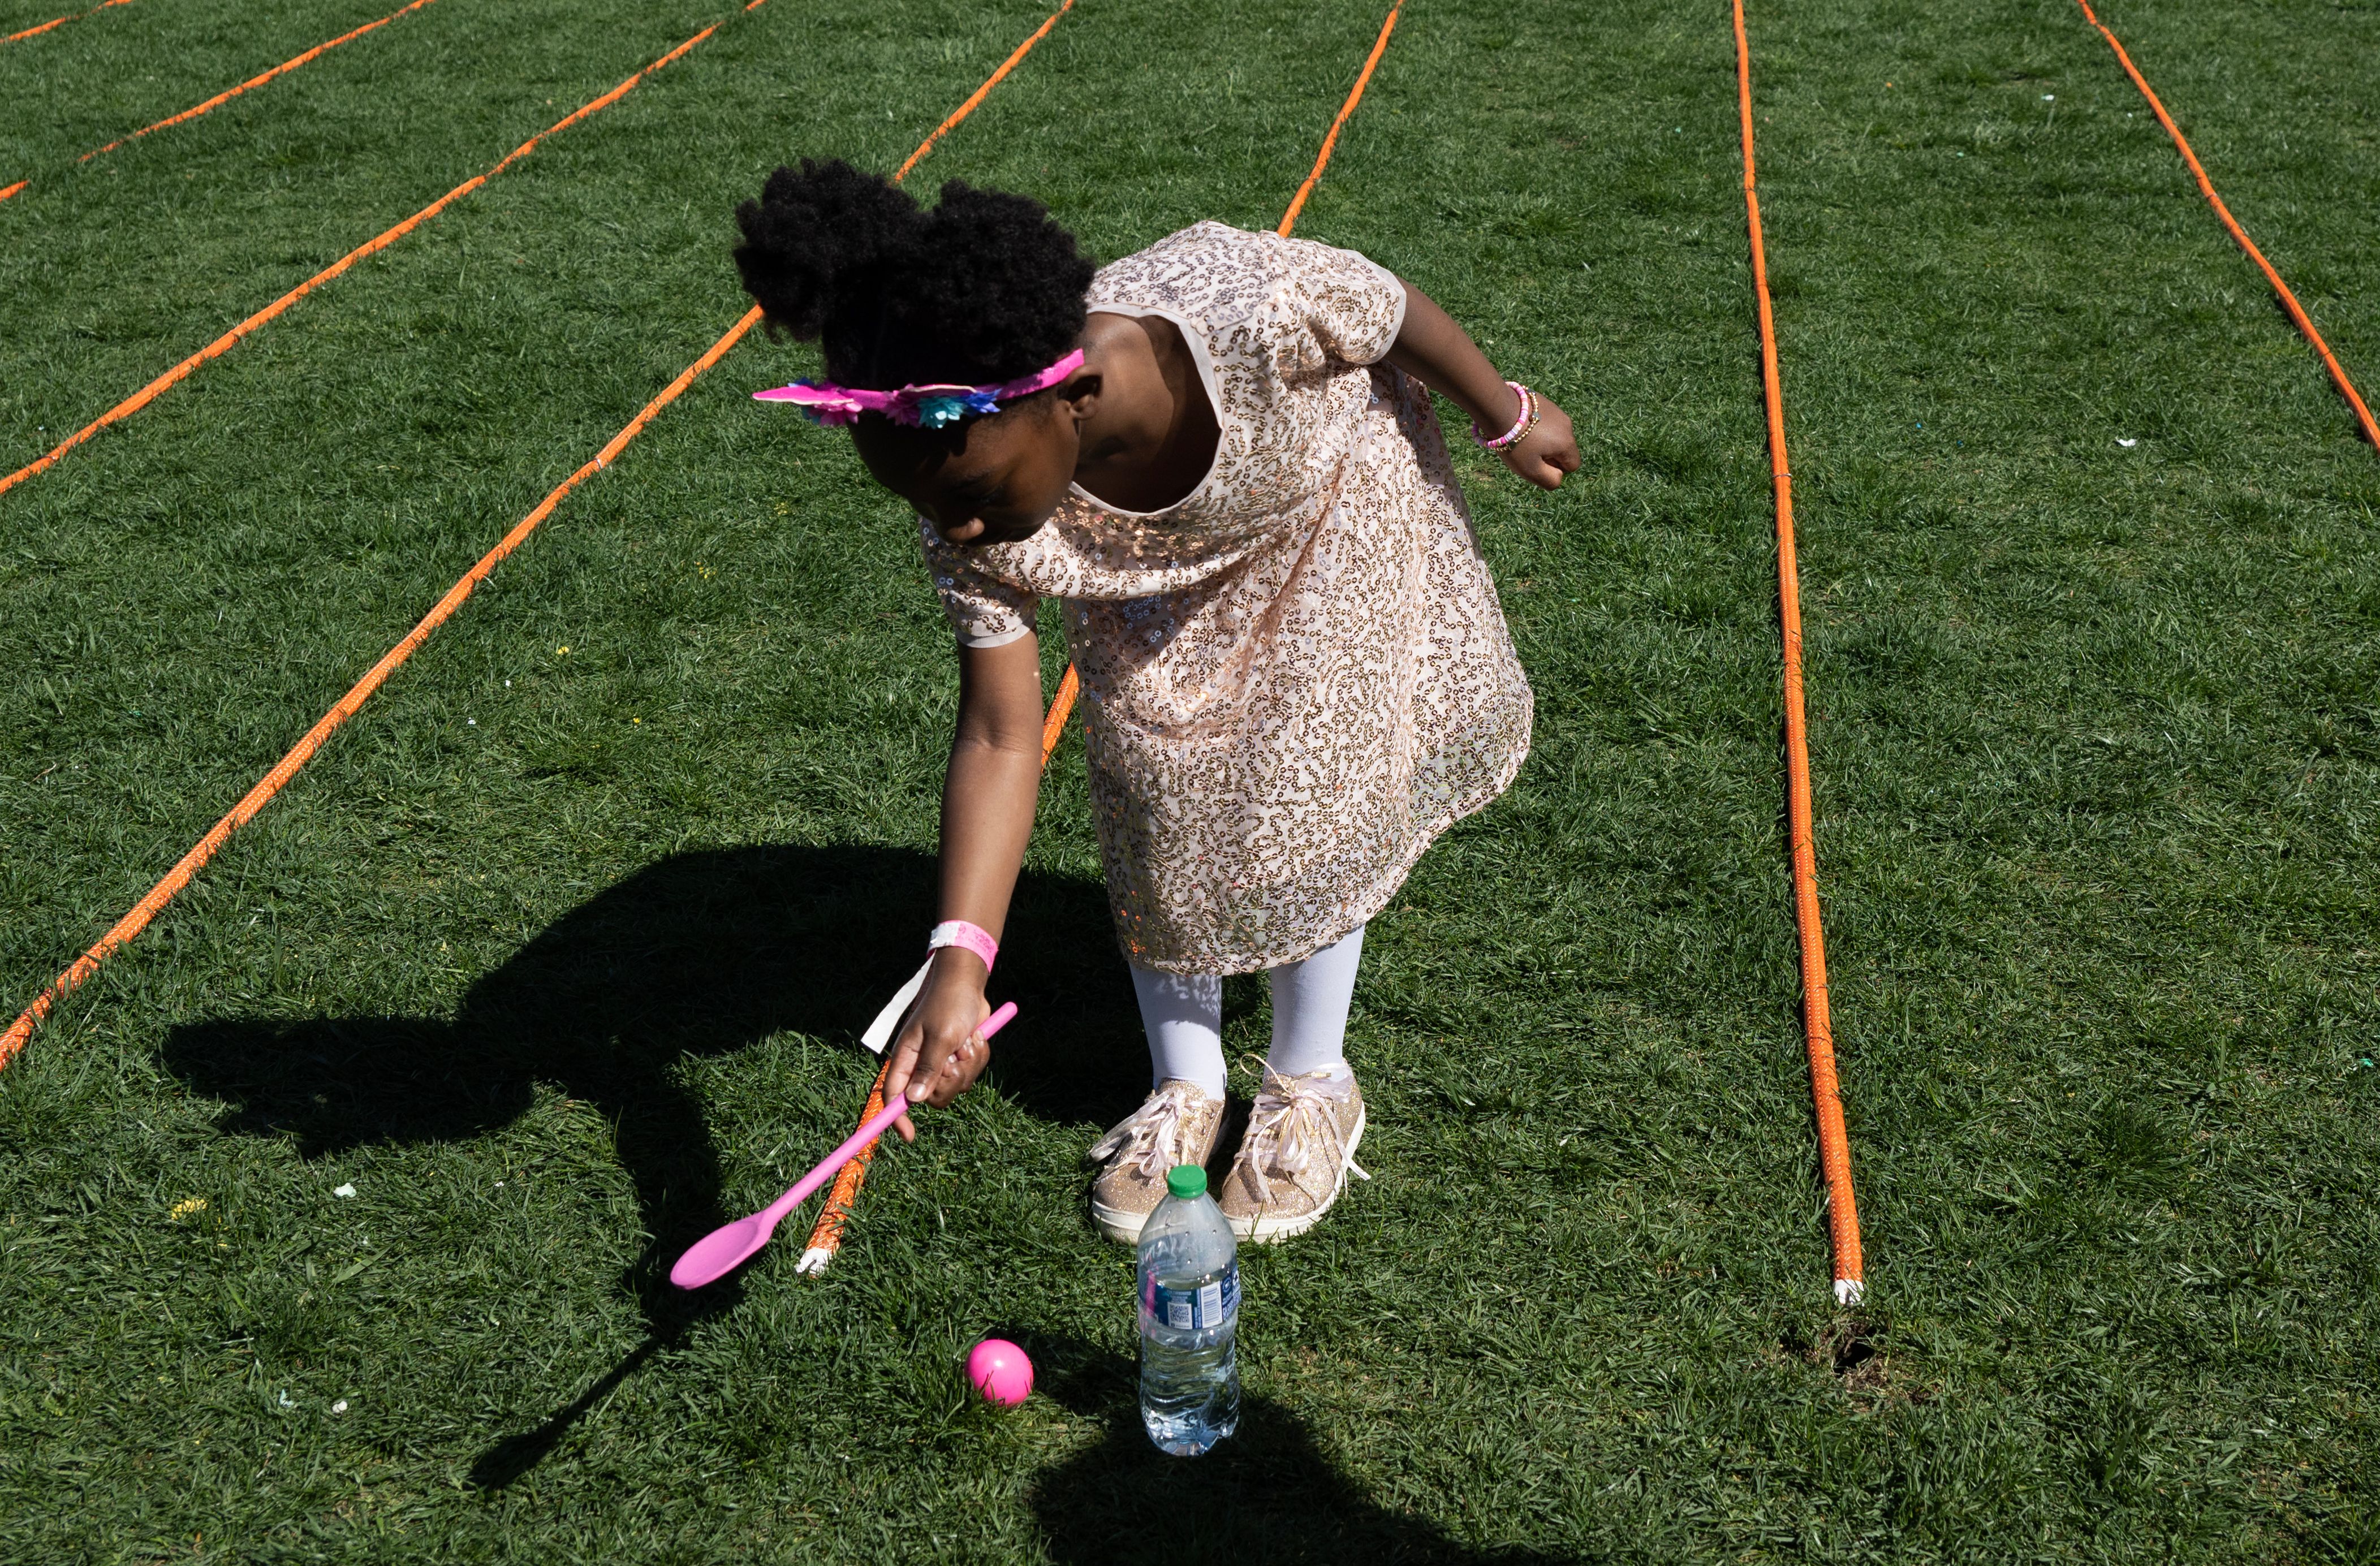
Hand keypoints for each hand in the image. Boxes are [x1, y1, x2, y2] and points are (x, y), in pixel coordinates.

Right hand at [881, 949, 993, 1140]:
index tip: (909, 1136)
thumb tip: (913, 1101)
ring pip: (957, 1086)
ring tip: (967, 1040)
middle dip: (950, 1081)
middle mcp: (921, 1063)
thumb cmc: (948, 1004)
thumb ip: (928, 1068)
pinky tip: (975, 1037)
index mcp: (906, 1057)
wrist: (968, 984)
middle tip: (955, 1058)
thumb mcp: (940, 1037)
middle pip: (932, 1097)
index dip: (898, 1117)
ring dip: (969, 1065)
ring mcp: (942, 1061)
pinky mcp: (960, 1058)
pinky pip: (973, 1073)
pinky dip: (978, 1057)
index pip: (894, 1095)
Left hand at [1500, 393, 1579, 489]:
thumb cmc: (1515, 443)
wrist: (1498, 409)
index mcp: (1568, 443)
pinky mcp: (1545, 402)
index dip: (1555, 469)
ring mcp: (1557, 411)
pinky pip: (1545, 422)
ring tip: (1521, 437)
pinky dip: (1535, 427)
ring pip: (1553, 435)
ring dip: (1541, 440)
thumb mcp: (1531, 470)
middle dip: (1547, 454)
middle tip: (1526, 451)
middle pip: (1563, 449)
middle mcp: (1567, 425)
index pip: (1572, 466)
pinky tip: (1519, 425)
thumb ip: (1550, 480)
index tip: (1536, 462)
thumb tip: (1559, 475)